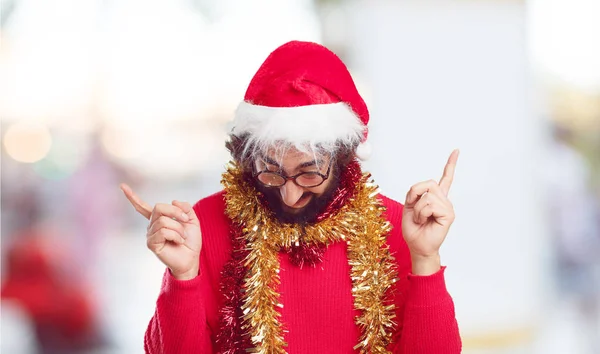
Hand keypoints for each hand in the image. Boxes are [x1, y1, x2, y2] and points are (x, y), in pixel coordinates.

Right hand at [120, 184, 201, 279]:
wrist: (192, 258)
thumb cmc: (190, 241)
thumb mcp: (192, 220)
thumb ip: (185, 208)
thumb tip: (173, 201)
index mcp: (159, 219)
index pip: (142, 207)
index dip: (132, 197)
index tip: (121, 186)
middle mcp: (152, 225)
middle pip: (158, 207)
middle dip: (175, 212)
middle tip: (185, 220)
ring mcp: (150, 234)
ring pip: (164, 221)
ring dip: (179, 228)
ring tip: (182, 237)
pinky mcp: (151, 243)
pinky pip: (164, 231)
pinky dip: (176, 235)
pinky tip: (178, 242)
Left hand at [402, 150, 458, 274]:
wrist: (417, 246)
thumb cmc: (413, 229)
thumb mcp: (408, 206)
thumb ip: (415, 193)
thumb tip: (421, 190)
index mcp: (435, 198)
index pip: (445, 178)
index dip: (450, 164)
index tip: (456, 151)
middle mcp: (444, 200)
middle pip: (428, 183)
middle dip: (414, 195)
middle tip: (415, 212)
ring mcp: (447, 206)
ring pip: (427, 196)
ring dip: (417, 209)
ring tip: (421, 219)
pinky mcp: (449, 214)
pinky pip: (429, 205)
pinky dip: (421, 213)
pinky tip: (425, 221)